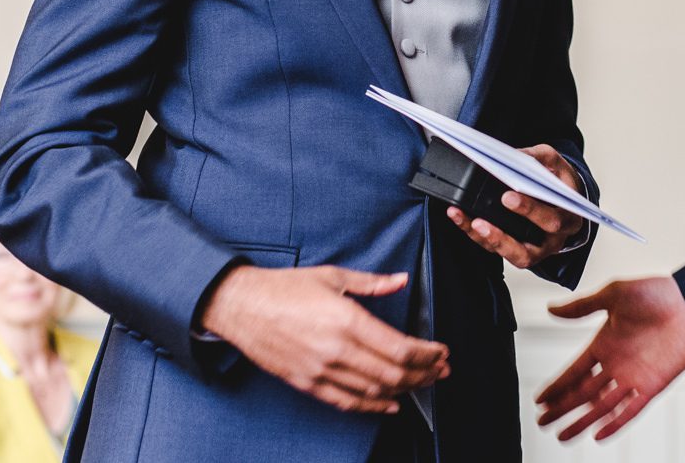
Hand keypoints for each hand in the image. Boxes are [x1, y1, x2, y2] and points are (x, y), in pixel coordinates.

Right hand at [201, 264, 447, 413]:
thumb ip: (372, 283)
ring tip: (424, 384)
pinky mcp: (308, 384)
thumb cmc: (284, 289)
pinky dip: (373, 407)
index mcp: (347, 320)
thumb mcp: (333, 277)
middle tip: (441, 370)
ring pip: (374, 392)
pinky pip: (347, 403)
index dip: (427, 354)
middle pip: (393, 373)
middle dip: (425, 374)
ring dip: (405, 390)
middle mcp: (336, 350)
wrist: (242, 306)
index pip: (400, 348)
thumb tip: (401, 281)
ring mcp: (321, 371)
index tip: (441, 351)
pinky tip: (390, 404)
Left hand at [444, 143, 585, 268]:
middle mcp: (553, 240)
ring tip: (470, 223)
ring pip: (511, 256)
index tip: (508, 196)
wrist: (564, 198)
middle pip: (530, 249)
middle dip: (503, 235)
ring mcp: (535, 249)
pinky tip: (462, 219)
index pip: (552, 220)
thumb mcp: (556, 163)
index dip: (530, 211)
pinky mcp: (516, 249)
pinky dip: (476, 235)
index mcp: (568, 218)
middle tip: (481, 219)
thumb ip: (538, 157)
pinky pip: (496, 248)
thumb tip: (514, 155)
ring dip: (488, 241)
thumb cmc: (559, 182)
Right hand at [536, 276, 684, 440]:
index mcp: (604, 343)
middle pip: (583, 393)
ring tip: (562, 435)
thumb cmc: (656, 294)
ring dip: (582, 420)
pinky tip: (598, 435)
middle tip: (542, 422)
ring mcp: (633, 377)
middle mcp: (616, 363)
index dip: (557, 385)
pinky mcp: (652, 386)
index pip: (574, 370)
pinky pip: (630, 411)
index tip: (540, 399)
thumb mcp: (613, 294)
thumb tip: (550, 309)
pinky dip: (615, 424)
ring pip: (602, 406)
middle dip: (562, 408)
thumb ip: (582, 307)